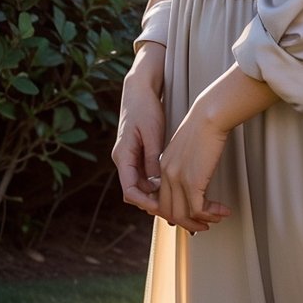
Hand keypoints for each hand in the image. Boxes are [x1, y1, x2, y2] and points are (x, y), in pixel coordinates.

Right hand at [112, 67, 165, 216]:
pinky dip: (159, 186)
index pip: (130, 191)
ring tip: (180, 205)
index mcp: (122, 156)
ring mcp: (130, 159)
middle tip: (177, 213)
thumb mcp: (151, 132)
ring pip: (143, 188)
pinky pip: (147, 177)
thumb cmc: (145, 107)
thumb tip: (157, 183)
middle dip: (155, 206)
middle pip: (137, 193)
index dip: (146, 203)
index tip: (164, 209)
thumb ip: (153, 157)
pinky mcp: (139, 155)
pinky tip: (176, 188)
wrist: (139, 89)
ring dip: (158, 197)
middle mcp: (124, 161)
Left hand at [157, 96, 232, 234]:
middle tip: (203, 224)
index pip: (162, 199)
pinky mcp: (192, 181)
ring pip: (181, 215)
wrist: (210, 116)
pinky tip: (223, 211)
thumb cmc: (204, 126)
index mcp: (163, 166)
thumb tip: (194, 175)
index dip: (176, 212)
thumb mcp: (187, 147)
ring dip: (200, 222)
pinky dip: (211, 214)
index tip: (191, 216)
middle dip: (187, 222)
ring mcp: (177, 179)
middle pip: (168, 211)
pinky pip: (198, 209)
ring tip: (215, 219)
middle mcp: (166, 174)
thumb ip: (184, 162)